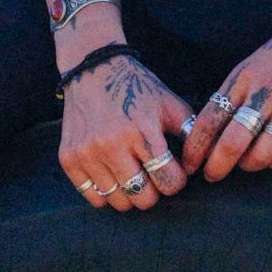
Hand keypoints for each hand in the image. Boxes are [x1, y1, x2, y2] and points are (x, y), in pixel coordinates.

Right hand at [59, 49, 191, 209]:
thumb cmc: (137, 88)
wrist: (93, 69)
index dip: (177, 180)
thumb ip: (190, 133)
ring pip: (119, 201)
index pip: (169, 181)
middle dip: (154, 191)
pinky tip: (113, 176)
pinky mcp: (69, 158)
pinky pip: (93, 197)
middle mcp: (112, 145)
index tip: (173, 171)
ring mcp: (88, 153)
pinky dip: (106, 193)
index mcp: (143, 130)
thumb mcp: (169, 104)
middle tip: (153, 177)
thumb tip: (202, 165)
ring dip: (130, 193)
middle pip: (143, 198)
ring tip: (133, 174)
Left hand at [181, 13, 271, 181]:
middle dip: (216, 166)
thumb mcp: (250, 67)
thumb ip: (232, 96)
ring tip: (247, 163)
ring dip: (249, 165)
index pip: (211, 119)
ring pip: (262, 155)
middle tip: (211, 175)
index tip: (188, 162)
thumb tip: (208, 134)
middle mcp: (266, 94)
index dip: (195, 147)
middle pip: (233, 143)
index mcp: (244, 79)